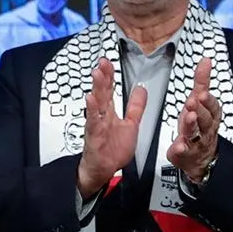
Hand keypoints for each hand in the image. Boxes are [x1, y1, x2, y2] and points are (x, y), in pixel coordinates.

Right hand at [78, 57, 147, 199]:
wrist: (104, 170)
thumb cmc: (113, 149)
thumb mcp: (131, 124)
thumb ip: (136, 107)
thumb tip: (142, 89)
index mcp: (110, 111)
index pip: (109, 89)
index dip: (110, 75)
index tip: (109, 61)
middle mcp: (102, 115)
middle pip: (102, 92)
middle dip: (103, 76)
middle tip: (103, 61)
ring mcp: (96, 124)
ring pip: (96, 103)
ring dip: (96, 88)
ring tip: (97, 73)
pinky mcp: (94, 135)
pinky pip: (93, 121)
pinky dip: (91, 110)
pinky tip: (90, 99)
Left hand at [165, 57, 220, 184]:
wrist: (200, 157)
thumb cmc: (199, 126)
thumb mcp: (200, 101)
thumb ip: (202, 81)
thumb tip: (206, 60)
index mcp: (209, 115)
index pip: (213, 107)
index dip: (208, 101)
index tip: (202, 94)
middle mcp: (205, 128)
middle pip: (205, 119)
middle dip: (200, 110)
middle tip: (193, 102)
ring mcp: (196, 141)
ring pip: (196, 133)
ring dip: (192, 125)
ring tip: (189, 117)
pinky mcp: (185, 153)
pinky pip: (184, 151)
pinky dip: (181, 148)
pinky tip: (178, 145)